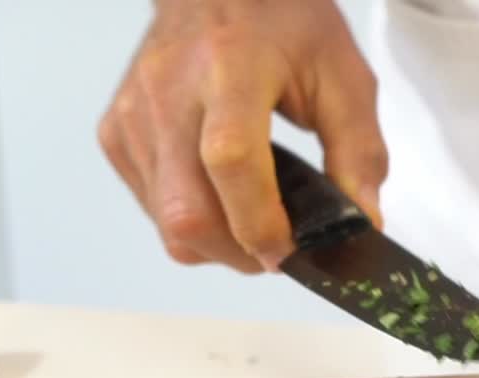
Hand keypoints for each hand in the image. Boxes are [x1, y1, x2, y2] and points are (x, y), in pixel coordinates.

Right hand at [98, 0, 386, 272]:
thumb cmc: (283, 22)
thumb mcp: (343, 77)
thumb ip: (358, 154)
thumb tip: (362, 224)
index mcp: (229, 66)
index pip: (230, 160)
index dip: (261, 222)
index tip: (293, 249)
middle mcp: (169, 91)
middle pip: (187, 213)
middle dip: (241, 253)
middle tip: (279, 246)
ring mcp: (134, 114)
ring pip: (168, 224)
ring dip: (218, 243)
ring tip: (253, 216)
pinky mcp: (117, 131)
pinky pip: (151, 207)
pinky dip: (190, 220)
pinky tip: (219, 193)